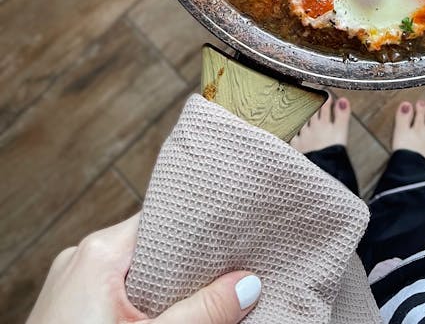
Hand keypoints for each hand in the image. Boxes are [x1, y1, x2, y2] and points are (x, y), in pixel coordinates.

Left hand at [26, 213, 260, 323]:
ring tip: (202, 301)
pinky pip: (112, 296)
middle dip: (187, 268)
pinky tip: (165, 320)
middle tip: (229, 275)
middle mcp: (80, 260)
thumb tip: (249, 284)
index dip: (201, 230)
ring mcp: (69, 288)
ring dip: (164, 292)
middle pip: (151, 249)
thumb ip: (202, 313)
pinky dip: (139, 306)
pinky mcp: (65, 313)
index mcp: (99, 252)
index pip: (164, 221)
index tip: (234, 237)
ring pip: (133, 276)